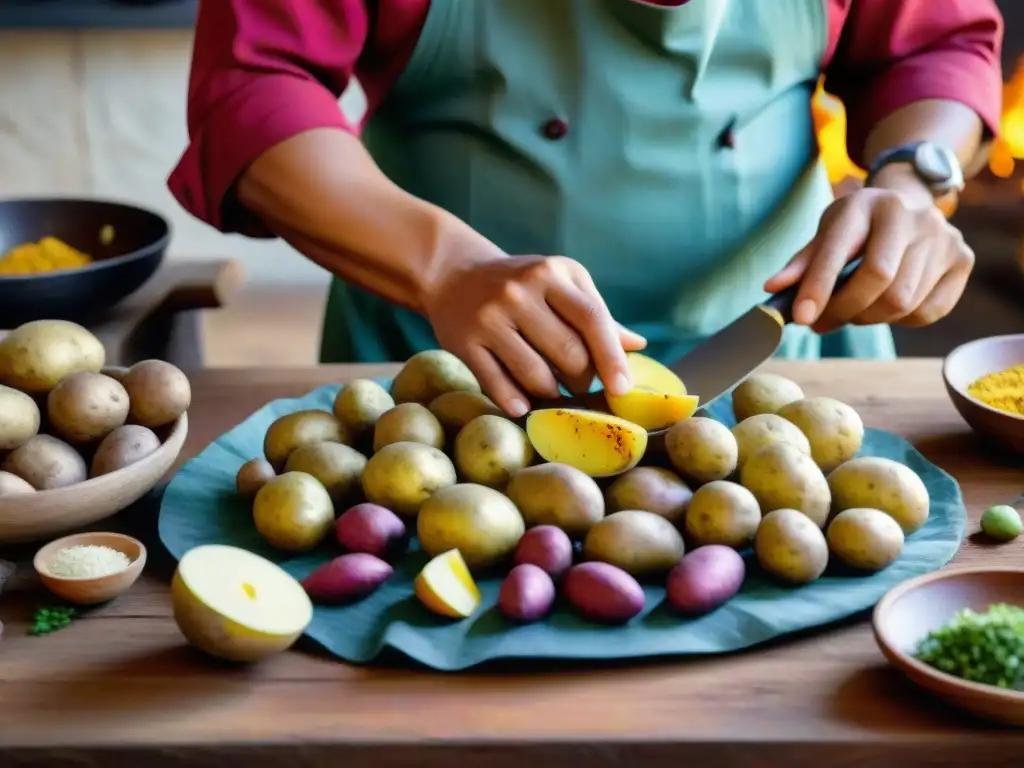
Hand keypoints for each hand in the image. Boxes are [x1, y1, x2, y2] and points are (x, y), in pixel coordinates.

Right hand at [423, 255, 646, 416]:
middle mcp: (520, 292)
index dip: (611, 357)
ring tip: (555, 394)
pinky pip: (497, 383)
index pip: (592, 318)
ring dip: (552, 394)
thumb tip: (637, 346)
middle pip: (567, 352)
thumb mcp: (559, 284)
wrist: (453, 273)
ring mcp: (490, 317)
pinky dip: (515, 401)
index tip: (622, 388)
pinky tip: (525, 406)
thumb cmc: (521, 285)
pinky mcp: (464, 341)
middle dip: (582, 380)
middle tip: (582, 388)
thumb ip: (595, 314)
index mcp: (552, 273)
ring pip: (535, 373)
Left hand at [764, 182, 974, 333]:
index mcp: (866, 204)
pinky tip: (885, 306)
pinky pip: (926, 312)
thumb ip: (802, 263)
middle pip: (878, 282)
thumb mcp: (826, 232)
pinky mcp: (961, 260)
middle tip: (822, 322)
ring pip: (901, 303)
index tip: (800, 318)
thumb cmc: (857, 226)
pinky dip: (900, 320)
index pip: (840, 252)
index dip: (818, 288)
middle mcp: (910, 216)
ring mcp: (943, 237)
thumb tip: (773, 290)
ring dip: (868, 318)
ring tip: (852, 310)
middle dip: (844, 310)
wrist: (909, 203)